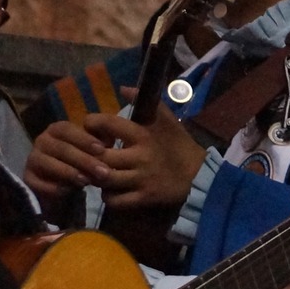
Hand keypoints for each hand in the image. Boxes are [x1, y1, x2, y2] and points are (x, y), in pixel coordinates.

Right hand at [25, 120, 111, 203]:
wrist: (66, 184)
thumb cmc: (83, 160)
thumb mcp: (94, 148)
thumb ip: (102, 139)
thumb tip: (112, 135)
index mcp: (57, 130)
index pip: (67, 129)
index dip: (84, 139)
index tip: (102, 149)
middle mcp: (41, 141)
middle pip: (61, 148)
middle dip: (84, 160)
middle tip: (103, 171)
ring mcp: (32, 160)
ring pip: (49, 164)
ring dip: (69, 173)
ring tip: (87, 182)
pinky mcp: (27, 178)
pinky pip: (39, 182)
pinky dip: (55, 187)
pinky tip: (70, 191)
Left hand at [90, 104, 208, 211]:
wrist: (200, 174)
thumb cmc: (179, 145)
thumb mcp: (167, 120)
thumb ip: (147, 103)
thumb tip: (124, 88)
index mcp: (144, 134)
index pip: (106, 124)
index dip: (92, 125)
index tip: (93, 130)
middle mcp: (140, 156)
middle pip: (100, 156)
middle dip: (90, 155)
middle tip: (89, 155)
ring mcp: (142, 178)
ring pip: (104, 179)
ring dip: (96, 177)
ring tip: (97, 173)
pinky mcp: (145, 197)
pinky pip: (116, 200)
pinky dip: (108, 196)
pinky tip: (111, 190)